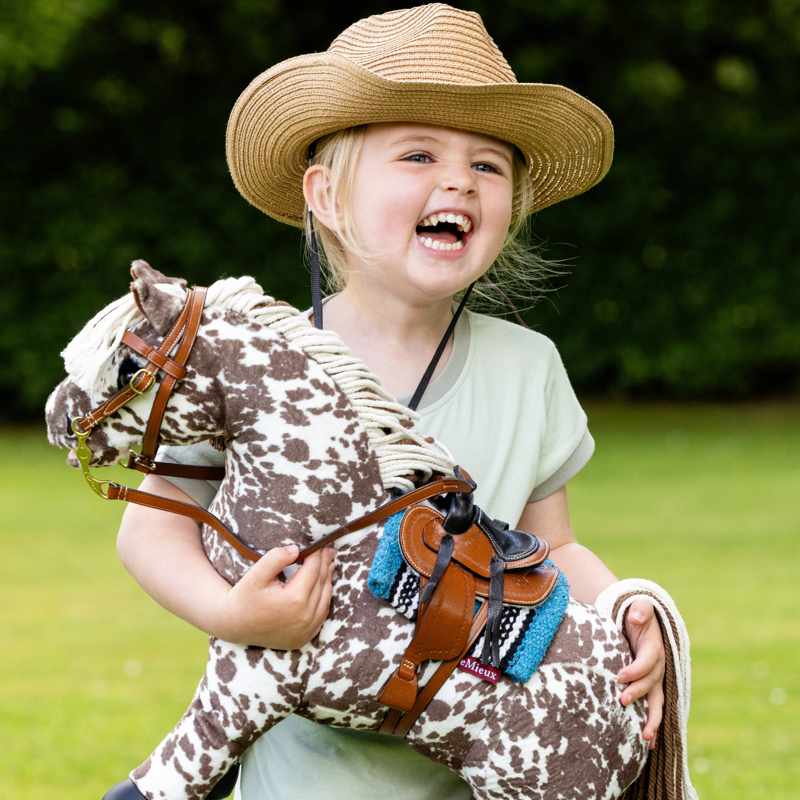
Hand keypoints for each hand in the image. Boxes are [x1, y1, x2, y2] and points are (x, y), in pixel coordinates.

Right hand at [215, 545, 335, 648]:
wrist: (232, 625)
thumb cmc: (243, 597)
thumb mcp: (256, 574)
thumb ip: (276, 557)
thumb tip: (296, 549)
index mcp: (295, 600)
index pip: (313, 570)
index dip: (317, 555)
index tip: (319, 544)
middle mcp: (305, 617)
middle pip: (321, 583)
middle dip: (325, 565)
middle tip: (329, 550)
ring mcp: (306, 631)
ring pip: (325, 600)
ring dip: (328, 581)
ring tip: (329, 565)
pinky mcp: (304, 638)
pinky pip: (321, 616)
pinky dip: (324, 599)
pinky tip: (323, 588)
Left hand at [618, 599, 665, 749]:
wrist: (639, 621)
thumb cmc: (635, 614)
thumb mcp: (638, 606)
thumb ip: (640, 608)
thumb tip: (636, 616)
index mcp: (654, 648)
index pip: (647, 661)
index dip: (636, 669)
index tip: (619, 675)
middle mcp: (658, 667)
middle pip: (652, 684)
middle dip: (638, 694)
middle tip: (622, 701)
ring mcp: (655, 679)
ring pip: (657, 702)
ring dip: (652, 719)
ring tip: (644, 737)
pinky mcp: (650, 687)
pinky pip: (654, 707)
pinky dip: (652, 724)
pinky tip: (648, 743)